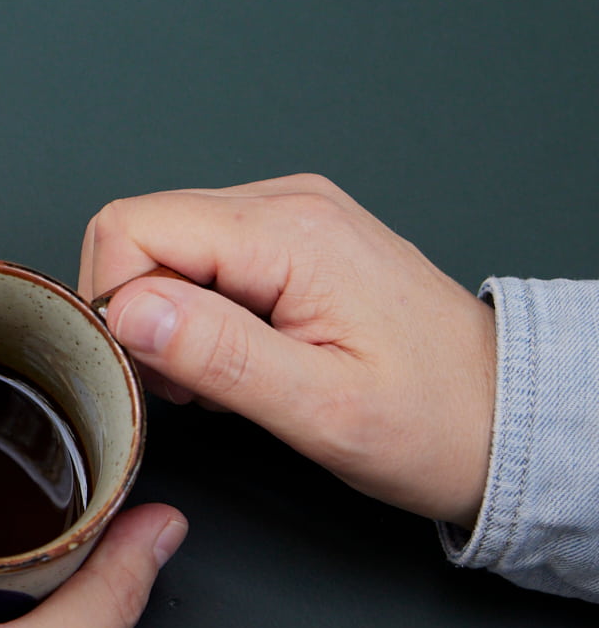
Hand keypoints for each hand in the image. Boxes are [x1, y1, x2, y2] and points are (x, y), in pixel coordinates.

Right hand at [81, 173, 497, 526]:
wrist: (510, 419)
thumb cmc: (433, 424)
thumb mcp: (320, 410)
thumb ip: (218, 355)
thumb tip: (128, 311)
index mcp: (289, 234)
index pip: (132, 228)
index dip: (116, 302)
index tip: (152, 369)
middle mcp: (287, 203)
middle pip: (142, 228)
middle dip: (139, 311)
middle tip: (188, 384)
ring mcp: (293, 213)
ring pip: (166, 240)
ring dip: (168, 314)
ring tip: (222, 376)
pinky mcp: (296, 234)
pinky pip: (203, 251)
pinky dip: (199, 307)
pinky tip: (240, 353)